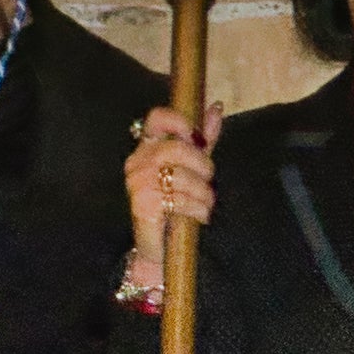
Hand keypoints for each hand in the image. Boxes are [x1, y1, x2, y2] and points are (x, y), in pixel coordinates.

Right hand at [124, 102, 221, 241]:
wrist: (160, 246)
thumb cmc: (176, 203)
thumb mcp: (191, 167)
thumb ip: (203, 139)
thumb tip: (216, 108)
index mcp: (147, 148)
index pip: (157, 118)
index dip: (180, 121)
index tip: (199, 139)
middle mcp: (137, 161)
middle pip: (176, 148)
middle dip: (201, 166)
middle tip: (207, 182)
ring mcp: (138, 182)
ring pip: (181, 176)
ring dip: (203, 193)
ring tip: (204, 204)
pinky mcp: (143, 203)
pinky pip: (180, 199)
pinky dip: (198, 208)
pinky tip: (199, 216)